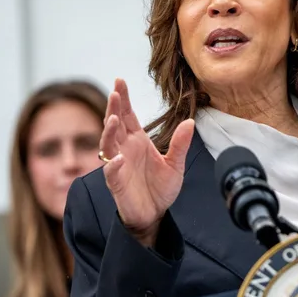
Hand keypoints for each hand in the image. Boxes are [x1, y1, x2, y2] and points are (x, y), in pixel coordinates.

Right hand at [99, 78, 194, 246]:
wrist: (155, 215)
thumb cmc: (160, 188)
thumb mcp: (175, 164)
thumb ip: (180, 144)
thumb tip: (189, 122)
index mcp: (138, 141)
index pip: (128, 115)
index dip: (124, 99)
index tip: (120, 81)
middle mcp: (125, 149)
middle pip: (115, 124)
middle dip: (114, 108)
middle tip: (116, 92)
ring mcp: (118, 165)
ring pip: (107, 144)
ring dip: (109, 131)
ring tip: (114, 119)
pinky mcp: (116, 183)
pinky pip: (111, 172)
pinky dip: (113, 164)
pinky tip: (118, 158)